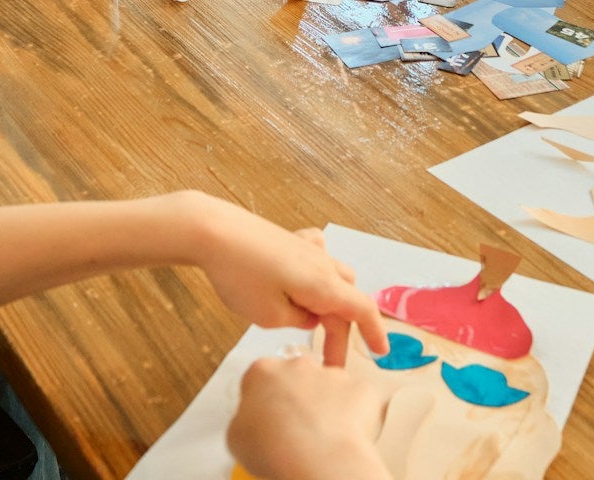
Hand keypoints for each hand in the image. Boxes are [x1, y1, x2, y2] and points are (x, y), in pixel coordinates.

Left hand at [183, 197, 386, 366]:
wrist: (214, 231)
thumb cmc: (239, 275)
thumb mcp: (269, 316)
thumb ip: (298, 320)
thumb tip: (311, 315)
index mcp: (323, 285)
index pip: (363, 310)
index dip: (375, 333)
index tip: (380, 353)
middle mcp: (323, 264)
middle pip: (348, 299)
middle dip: (341, 332)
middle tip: (326, 361)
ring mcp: (308, 249)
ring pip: (337, 277)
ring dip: (334, 302)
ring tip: (317, 323)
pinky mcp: (291, 241)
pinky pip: (319, 254)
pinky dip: (321, 270)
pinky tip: (310, 275)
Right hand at [228, 356, 393, 479]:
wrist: (317, 460)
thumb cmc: (278, 449)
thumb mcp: (236, 436)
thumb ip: (245, 419)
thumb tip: (252, 427)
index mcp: (263, 372)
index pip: (262, 379)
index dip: (266, 402)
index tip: (269, 420)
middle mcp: (298, 366)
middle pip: (298, 378)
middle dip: (298, 399)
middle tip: (295, 431)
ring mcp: (331, 375)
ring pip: (330, 387)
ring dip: (327, 407)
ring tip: (321, 440)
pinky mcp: (360, 388)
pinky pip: (359, 400)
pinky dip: (356, 416)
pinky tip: (344, 437)